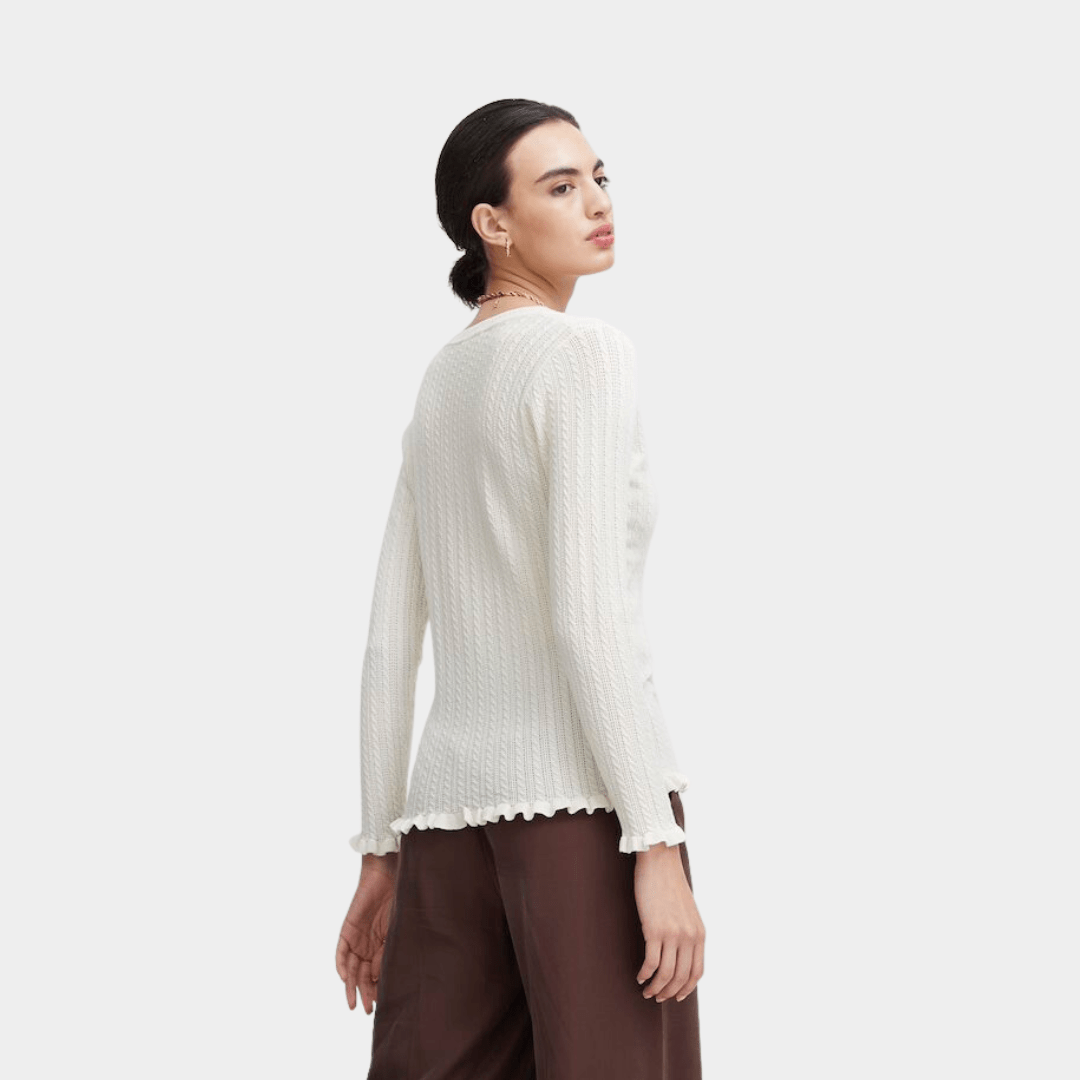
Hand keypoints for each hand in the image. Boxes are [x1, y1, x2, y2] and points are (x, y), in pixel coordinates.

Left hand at [336, 852, 398, 1013]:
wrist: (388, 874)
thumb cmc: (399, 897)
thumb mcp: (398, 929)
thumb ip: (390, 950)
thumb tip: (383, 976)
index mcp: (384, 945)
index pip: (378, 973)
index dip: (378, 988)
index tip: (381, 1004)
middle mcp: (369, 945)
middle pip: (363, 974)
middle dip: (365, 992)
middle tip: (367, 1010)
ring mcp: (357, 938)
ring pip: (352, 967)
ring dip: (352, 985)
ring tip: (354, 1003)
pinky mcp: (347, 930)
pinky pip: (341, 952)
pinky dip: (342, 965)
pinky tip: (345, 978)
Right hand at [633, 843, 705, 1002]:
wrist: (660, 860)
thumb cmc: (669, 883)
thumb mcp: (687, 911)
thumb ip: (687, 932)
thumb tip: (680, 954)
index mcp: (699, 933)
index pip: (696, 972)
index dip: (686, 988)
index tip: (676, 996)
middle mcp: (689, 936)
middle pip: (681, 977)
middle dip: (669, 992)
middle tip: (657, 997)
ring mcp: (672, 934)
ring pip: (665, 974)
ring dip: (655, 988)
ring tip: (647, 991)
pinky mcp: (654, 929)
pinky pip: (651, 962)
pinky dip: (645, 974)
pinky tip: (639, 976)